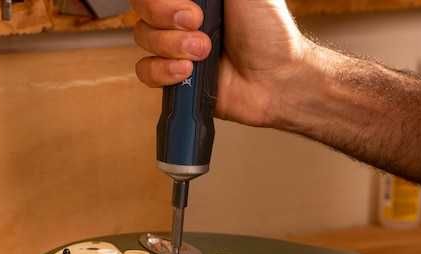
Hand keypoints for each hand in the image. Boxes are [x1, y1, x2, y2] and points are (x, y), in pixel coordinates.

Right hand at [130, 0, 307, 126]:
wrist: (278, 79)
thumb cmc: (270, 32)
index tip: (191, 5)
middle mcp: (180, 15)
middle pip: (142, 8)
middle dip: (166, 16)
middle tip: (199, 24)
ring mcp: (175, 46)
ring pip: (143, 37)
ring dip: (171, 45)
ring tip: (204, 52)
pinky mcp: (175, 77)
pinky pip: (145, 71)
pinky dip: (162, 70)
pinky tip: (186, 71)